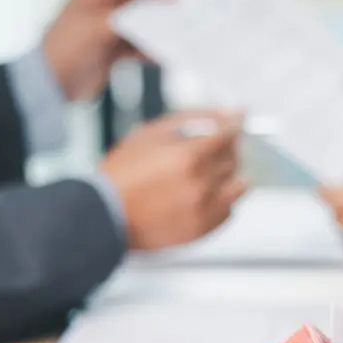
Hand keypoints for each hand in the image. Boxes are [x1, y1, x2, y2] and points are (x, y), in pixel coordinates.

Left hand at [43, 0, 170, 100]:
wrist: (50, 86)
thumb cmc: (65, 51)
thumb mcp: (95, 28)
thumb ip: (124, 19)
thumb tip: (153, 18)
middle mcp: (101, 12)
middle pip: (136, 3)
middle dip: (157, 8)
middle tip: (178, 14)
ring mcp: (106, 33)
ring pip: (138, 26)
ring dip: (155, 31)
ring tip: (173, 36)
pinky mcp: (110, 54)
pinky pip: (135, 48)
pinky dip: (148, 51)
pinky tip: (159, 57)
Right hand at [102, 111, 246, 250]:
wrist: (105, 216)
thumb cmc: (121, 175)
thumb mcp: (150, 133)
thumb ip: (190, 119)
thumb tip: (225, 114)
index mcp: (189, 156)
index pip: (230, 133)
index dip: (234, 125)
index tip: (236, 122)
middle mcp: (202, 183)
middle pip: (235, 158)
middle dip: (227, 149)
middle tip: (210, 149)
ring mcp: (204, 208)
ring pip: (238, 185)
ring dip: (229, 175)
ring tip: (208, 173)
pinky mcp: (202, 229)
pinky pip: (229, 210)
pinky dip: (222, 199)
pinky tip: (203, 194)